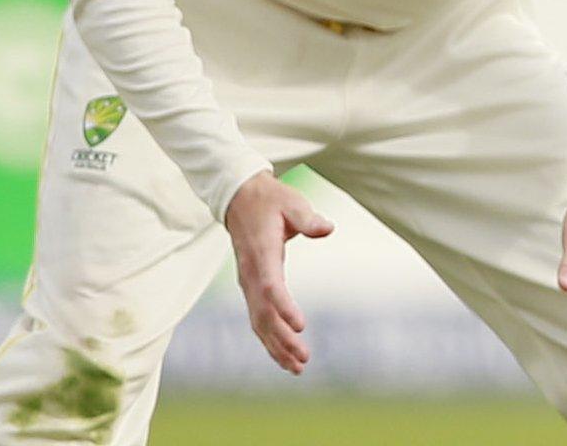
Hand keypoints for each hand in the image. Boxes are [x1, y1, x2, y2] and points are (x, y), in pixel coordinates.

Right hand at [223, 171, 332, 373]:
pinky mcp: (250, 288)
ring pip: (258, 322)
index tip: (300, 325)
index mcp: (261, 254)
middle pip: (264, 314)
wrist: (239, 199)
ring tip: (297, 368)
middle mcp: (250, 274)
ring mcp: (247, 283)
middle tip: (304, 360)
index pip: (271, 287)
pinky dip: (269, 339)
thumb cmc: (271, 200)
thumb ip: (308, 218)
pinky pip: (258, 319)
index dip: (284, 307)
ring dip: (275, 346)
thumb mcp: (291, 202)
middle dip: (282, 339)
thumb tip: (327, 228)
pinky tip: (283, 355)